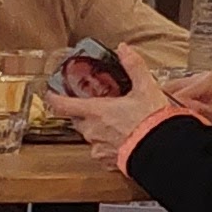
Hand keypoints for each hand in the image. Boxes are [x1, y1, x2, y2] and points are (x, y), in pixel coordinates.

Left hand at [57, 31, 175, 157]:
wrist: (161, 150)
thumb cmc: (151, 122)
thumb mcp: (145, 88)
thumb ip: (133, 66)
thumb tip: (124, 49)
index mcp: (96, 111)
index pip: (64, 105)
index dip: (54, 98)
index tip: (51, 93)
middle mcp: (92, 130)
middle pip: (77, 120)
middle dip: (83, 113)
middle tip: (96, 106)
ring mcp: (98, 147)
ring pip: (90, 135)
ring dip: (98, 128)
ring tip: (115, 123)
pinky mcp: (107, 161)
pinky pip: (101, 151)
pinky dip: (108, 144)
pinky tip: (122, 139)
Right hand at [159, 68, 211, 144]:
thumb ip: (193, 112)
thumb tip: (169, 110)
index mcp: (205, 81)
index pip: (171, 91)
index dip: (159, 107)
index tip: (153, 120)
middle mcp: (201, 79)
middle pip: (168, 90)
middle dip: (159, 106)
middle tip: (154, 124)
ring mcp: (201, 85)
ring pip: (172, 94)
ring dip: (166, 108)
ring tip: (162, 124)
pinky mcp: (201, 93)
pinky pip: (180, 99)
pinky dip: (175, 109)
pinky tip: (173, 122)